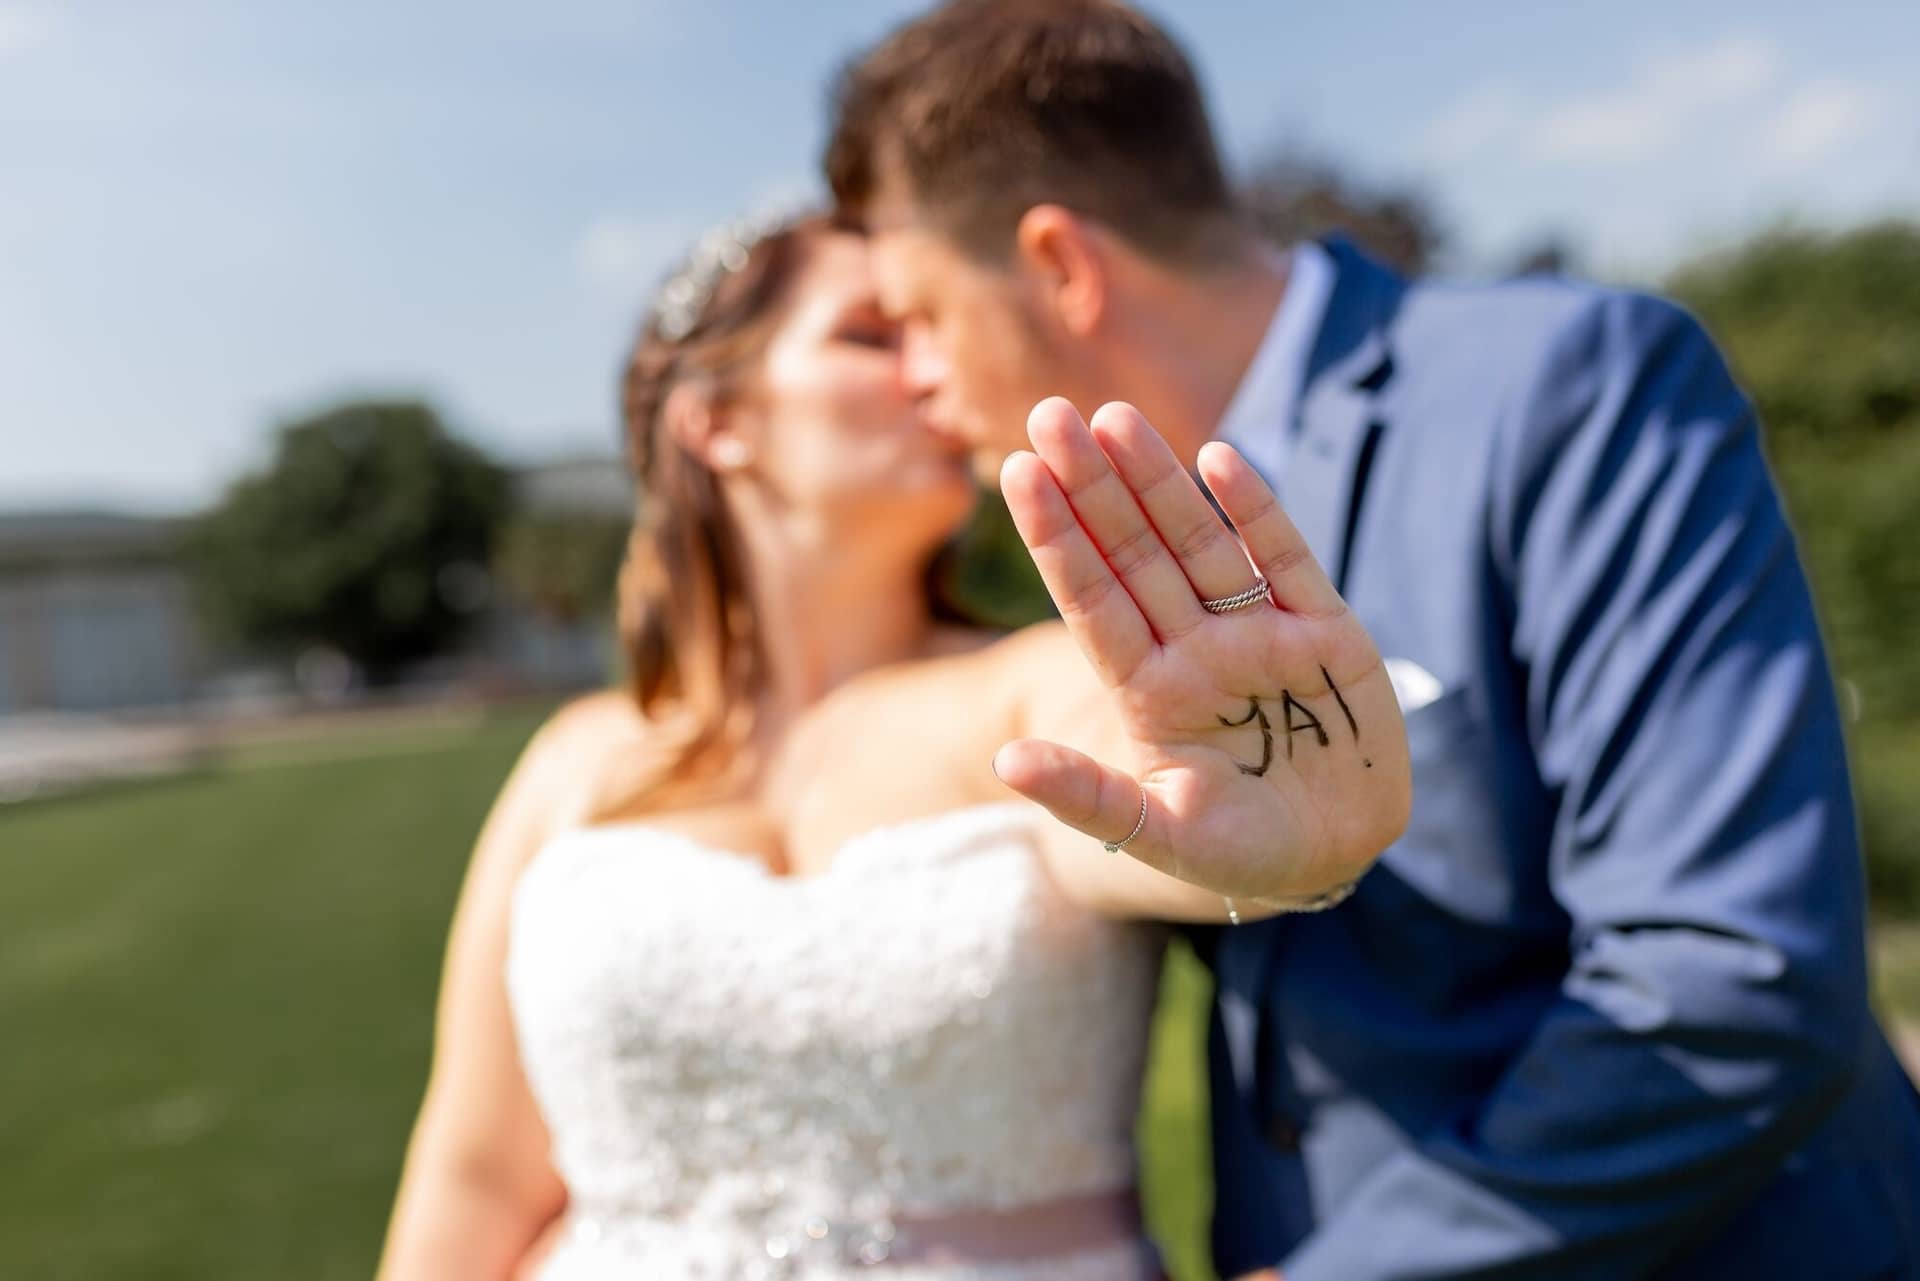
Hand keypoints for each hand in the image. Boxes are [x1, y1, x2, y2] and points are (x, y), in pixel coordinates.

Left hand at [995, 399, 1409, 905]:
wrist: (1337, 862)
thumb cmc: (1238, 854)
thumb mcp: (1159, 837)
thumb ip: (1089, 798)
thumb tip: (1006, 760)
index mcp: (1148, 692)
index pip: (1091, 601)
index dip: (1058, 537)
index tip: (1018, 472)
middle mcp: (1194, 650)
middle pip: (1135, 554)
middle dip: (1093, 485)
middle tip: (1049, 413)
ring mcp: (1258, 635)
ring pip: (1200, 544)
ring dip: (1159, 482)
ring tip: (1114, 418)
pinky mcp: (1326, 634)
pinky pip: (1285, 560)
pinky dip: (1255, 512)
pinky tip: (1218, 459)